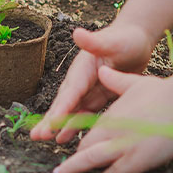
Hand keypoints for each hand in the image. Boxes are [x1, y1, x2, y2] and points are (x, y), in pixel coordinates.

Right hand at [31, 22, 154, 143]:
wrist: (136, 40)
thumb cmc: (125, 38)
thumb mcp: (112, 41)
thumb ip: (94, 41)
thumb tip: (76, 32)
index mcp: (82, 69)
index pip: (70, 92)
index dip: (61, 109)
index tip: (51, 123)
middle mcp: (82, 80)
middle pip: (64, 103)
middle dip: (51, 120)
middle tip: (36, 136)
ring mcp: (89, 89)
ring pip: (72, 111)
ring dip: (60, 125)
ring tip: (46, 139)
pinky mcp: (98, 96)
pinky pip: (85, 114)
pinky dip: (76, 125)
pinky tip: (67, 137)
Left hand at [52, 68, 172, 172]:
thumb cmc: (163, 92)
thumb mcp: (135, 83)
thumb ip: (116, 80)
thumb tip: (103, 70)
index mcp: (111, 114)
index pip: (86, 128)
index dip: (78, 137)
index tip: (73, 143)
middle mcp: (111, 130)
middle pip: (85, 146)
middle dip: (74, 158)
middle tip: (64, 167)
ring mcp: (121, 146)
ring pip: (91, 160)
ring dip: (75, 169)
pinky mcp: (135, 160)